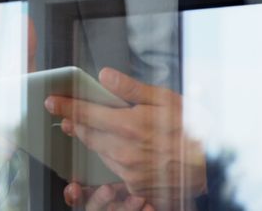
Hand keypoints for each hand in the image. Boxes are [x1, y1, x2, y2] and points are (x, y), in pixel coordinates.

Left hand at [45, 68, 205, 208]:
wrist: (210, 166)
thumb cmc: (191, 128)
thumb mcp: (166, 99)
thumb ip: (131, 88)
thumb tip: (105, 75)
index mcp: (130, 126)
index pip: (86, 114)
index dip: (66, 106)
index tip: (50, 101)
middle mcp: (125, 151)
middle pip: (87, 135)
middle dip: (73, 123)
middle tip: (62, 114)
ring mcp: (129, 171)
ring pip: (98, 152)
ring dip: (88, 140)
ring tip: (82, 128)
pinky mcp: (134, 184)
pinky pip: (113, 168)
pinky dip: (108, 155)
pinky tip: (113, 147)